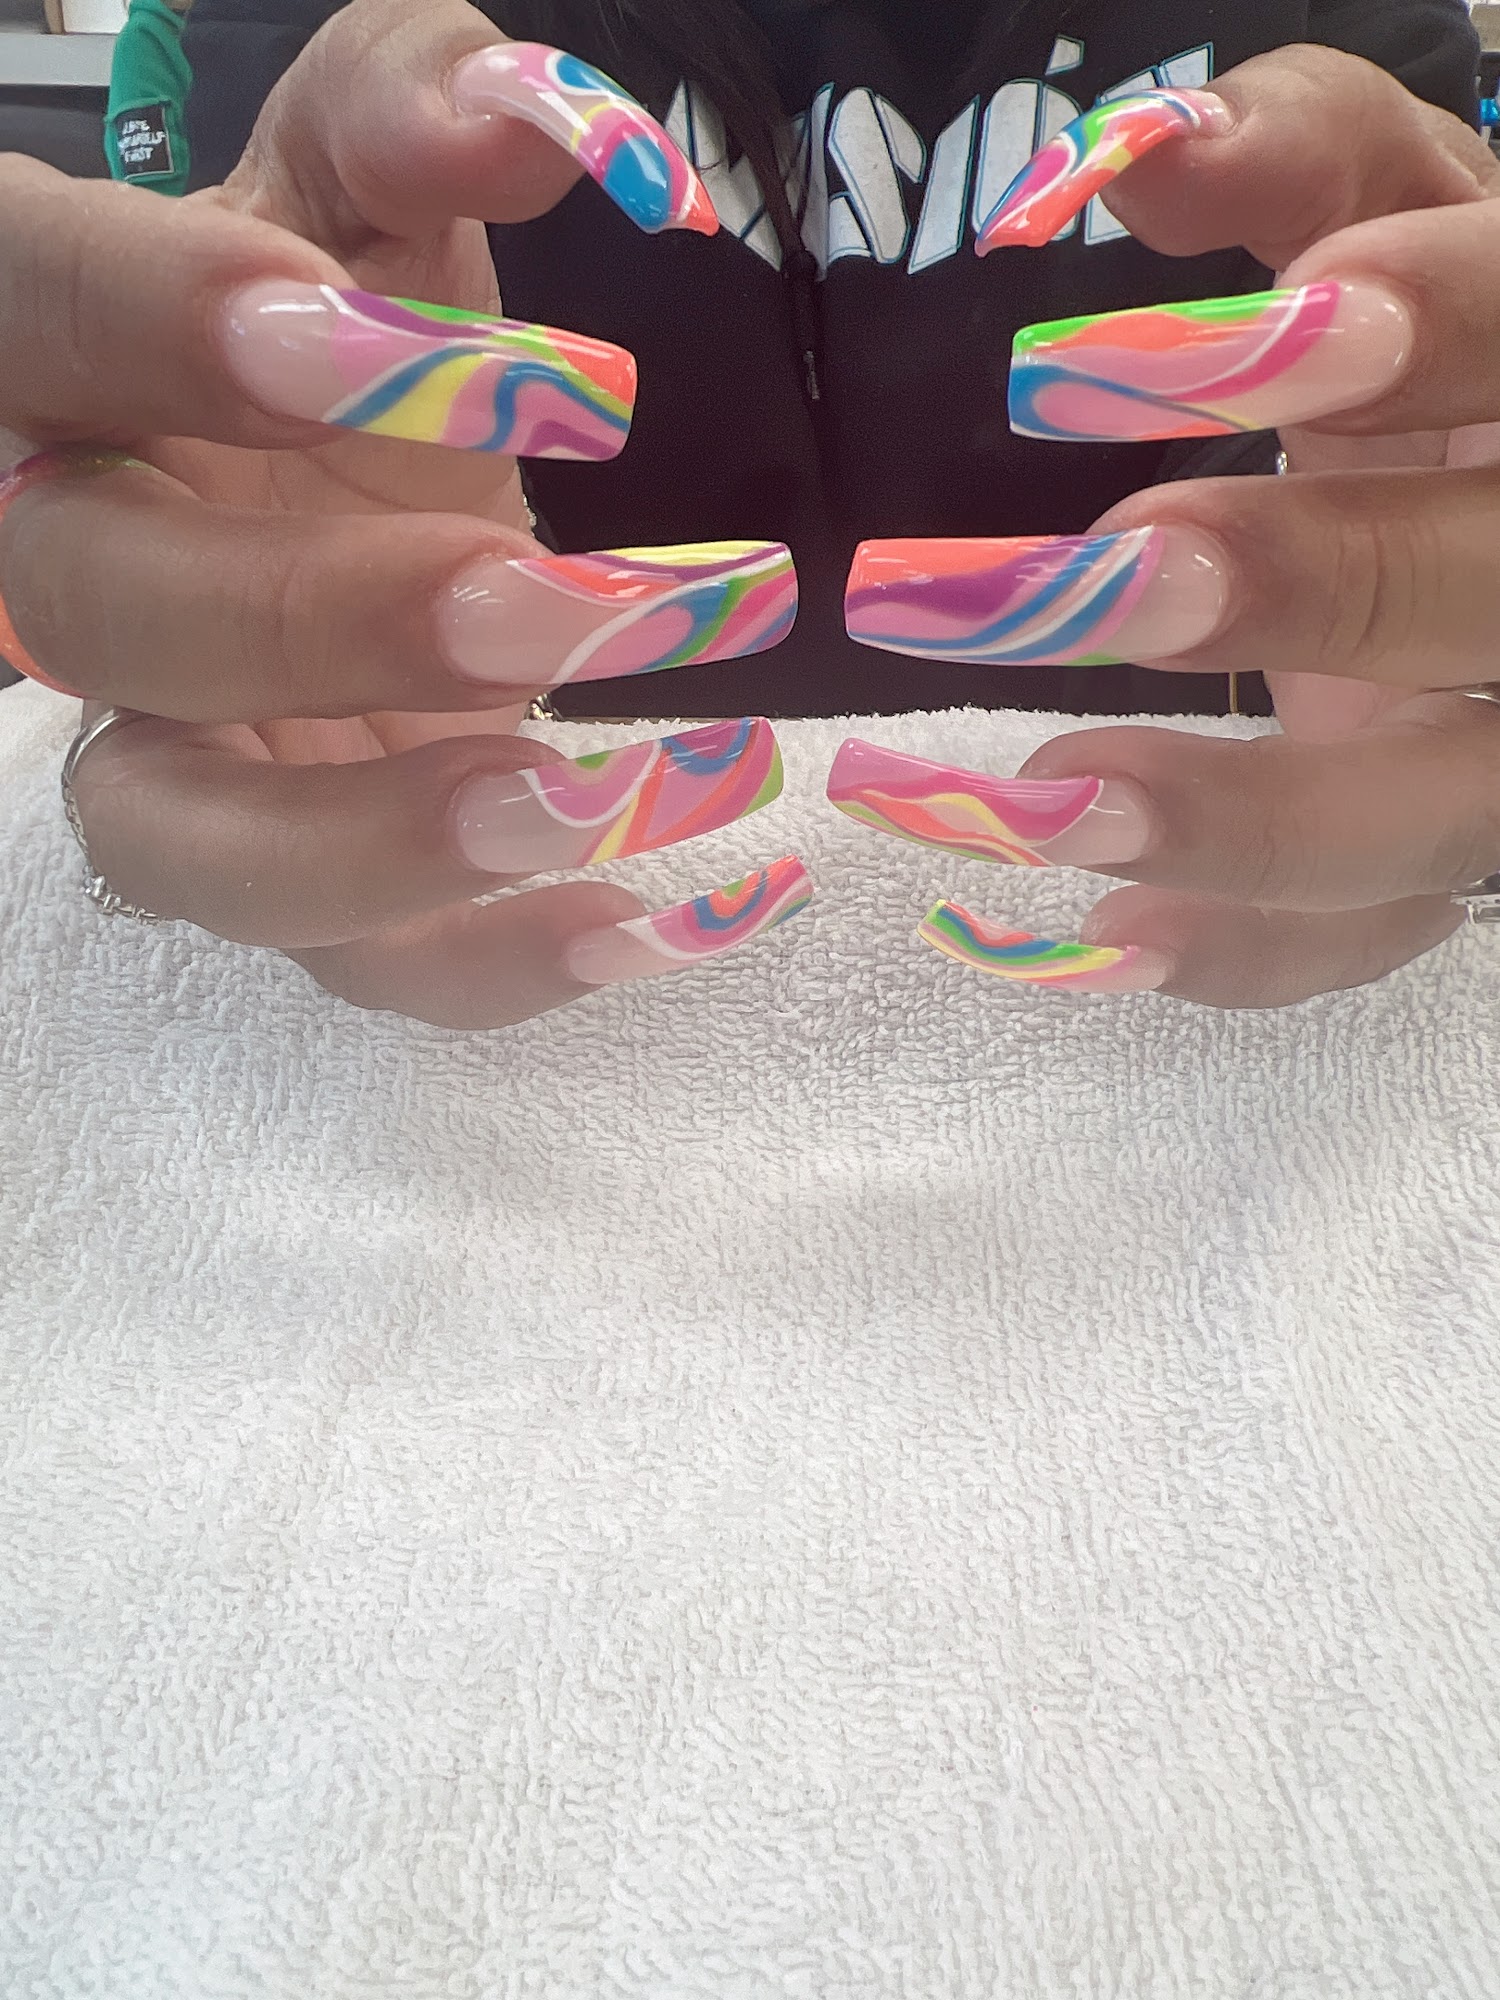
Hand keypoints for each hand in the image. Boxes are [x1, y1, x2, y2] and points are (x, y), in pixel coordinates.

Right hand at [0, 0, 803, 1026]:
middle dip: (322, 619)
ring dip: (384, 845)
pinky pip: (363, 966)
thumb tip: (548, 122)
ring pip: (190, 848)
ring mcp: (187, 752)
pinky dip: (506, 962)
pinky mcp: (306, 878)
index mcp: (78, 374)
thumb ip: (424, 115)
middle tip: (546, 603)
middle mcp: (91, 577)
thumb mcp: (384, 196)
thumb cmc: (367, 335)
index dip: (159, 329)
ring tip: (593, 798)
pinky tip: (666, 914)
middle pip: (109, 622)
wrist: (378, 497)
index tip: (362, 338)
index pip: (35, 319)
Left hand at [843, 48, 1499, 1006]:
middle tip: (1103, 578)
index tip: (1274, 333)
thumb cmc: (1433, 347)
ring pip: (1441, 816)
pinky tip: (1090, 935)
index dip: (1446, 334)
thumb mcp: (1388, 209)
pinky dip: (1239, 950)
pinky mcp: (1439, 862)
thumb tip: (1121, 162)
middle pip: (1498, 600)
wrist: (1486, 505)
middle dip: (1321, 586)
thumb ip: (1295, 154)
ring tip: (1042, 799)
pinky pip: (1367, 940)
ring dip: (1250, 821)